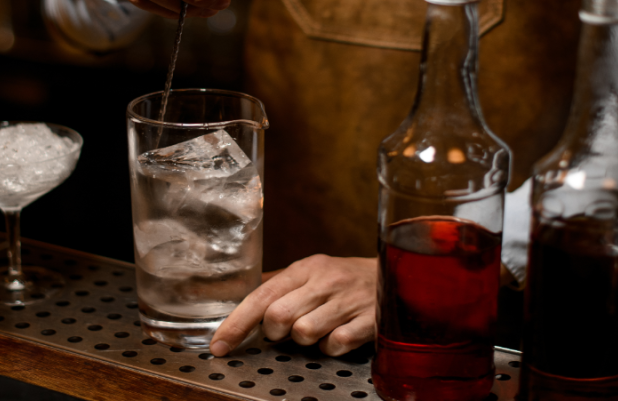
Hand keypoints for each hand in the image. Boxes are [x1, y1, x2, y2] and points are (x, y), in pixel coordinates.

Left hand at [210, 255, 376, 357]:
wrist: (398, 275)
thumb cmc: (344, 279)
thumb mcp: (310, 273)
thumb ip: (278, 287)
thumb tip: (238, 306)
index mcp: (305, 268)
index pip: (261, 296)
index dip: (236, 324)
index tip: (219, 346)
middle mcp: (325, 281)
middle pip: (278, 317)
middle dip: (276, 332)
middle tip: (288, 329)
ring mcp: (348, 300)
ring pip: (304, 333)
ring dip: (305, 341)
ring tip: (318, 328)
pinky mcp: (369, 321)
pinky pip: (335, 345)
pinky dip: (331, 349)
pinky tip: (338, 335)